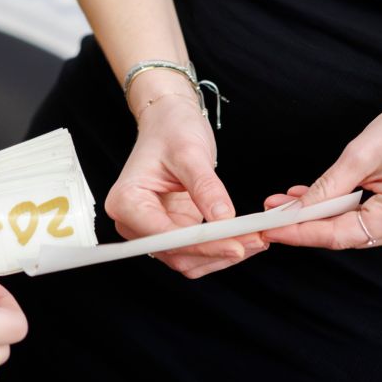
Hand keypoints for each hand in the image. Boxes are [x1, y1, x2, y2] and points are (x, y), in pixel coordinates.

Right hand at [107, 90, 266, 280]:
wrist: (169, 120)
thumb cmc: (170, 128)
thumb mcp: (190, 152)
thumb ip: (206, 187)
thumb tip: (224, 221)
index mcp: (126, 201)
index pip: (164, 236)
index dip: (201, 245)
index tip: (236, 245)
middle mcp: (133, 222)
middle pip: (176, 254)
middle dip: (217, 251)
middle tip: (255, 240)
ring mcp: (152, 230)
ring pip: (188, 261)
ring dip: (222, 255)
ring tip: (256, 238)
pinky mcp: (172, 232)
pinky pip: (196, 252)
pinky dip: (220, 249)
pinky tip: (244, 237)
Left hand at [263, 78, 381, 250]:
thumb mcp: (361, 153)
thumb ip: (327, 187)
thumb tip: (296, 209)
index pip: (338, 234)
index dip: (299, 233)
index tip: (269, 229)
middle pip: (346, 235)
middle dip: (307, 222)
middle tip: (271, 210)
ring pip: (355, 230)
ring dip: (323, 216)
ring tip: (289, 200)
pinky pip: (369, 222)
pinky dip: (344, 212)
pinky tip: (318, 200)